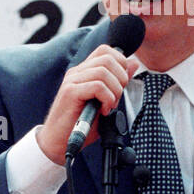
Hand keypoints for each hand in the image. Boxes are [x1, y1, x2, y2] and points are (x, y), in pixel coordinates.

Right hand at [36, 45, 139, 164]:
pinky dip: (107, 98)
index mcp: (84, 71)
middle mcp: (77, 72)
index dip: (120, 62)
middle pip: (107, 58)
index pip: (105, 50)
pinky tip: (103, 110)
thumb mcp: (106, 101)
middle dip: (120, 78)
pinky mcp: (70, 92)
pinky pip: (97, 86)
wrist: (59, 143)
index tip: (122, 83)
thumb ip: (118, 82)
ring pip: (103, 72)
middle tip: (116, 97)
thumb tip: (133, 63)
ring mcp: (72, 81)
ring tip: (109, 106)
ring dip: (114, 91)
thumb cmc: (82, 124)